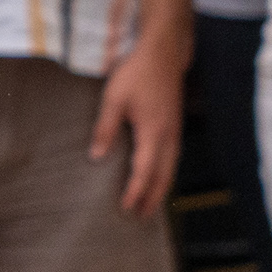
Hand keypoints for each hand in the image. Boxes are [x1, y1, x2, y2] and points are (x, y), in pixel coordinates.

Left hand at [93, 41, 186, 218]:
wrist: (162, 52)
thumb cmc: (136, 73)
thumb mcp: (113, 99)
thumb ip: (105, 128)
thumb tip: (96, 156)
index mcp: (153, 131)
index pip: (144, 171)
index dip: (136, 192)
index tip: (126, 208)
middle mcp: (168, 135)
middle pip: (163, 175)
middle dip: (152, 198)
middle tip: (141, 218)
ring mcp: (174, 130)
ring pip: (171, 167)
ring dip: (161, 188)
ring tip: (151, 205)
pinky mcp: (174, 124)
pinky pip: (173, 156)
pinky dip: (166, 172)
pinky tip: (158, 177)